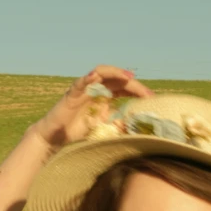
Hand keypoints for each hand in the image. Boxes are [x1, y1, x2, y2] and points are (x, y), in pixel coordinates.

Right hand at [31, 65, 152, 148]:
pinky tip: (96, 77)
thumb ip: (118, 124)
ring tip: (128, 77)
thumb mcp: (105, 128)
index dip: (139, 91)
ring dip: (115, 73)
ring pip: (101, 73)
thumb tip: (139, 127)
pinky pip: (80, 82)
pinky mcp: (72, 93)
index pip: (125, 88)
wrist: (57, 137)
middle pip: (117, 79)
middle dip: (133, 84)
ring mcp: (84, 88)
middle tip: (147, 93)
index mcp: (105, 96)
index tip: (153, 99)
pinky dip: (88, 78)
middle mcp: (96, 89)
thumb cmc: (80, 132)